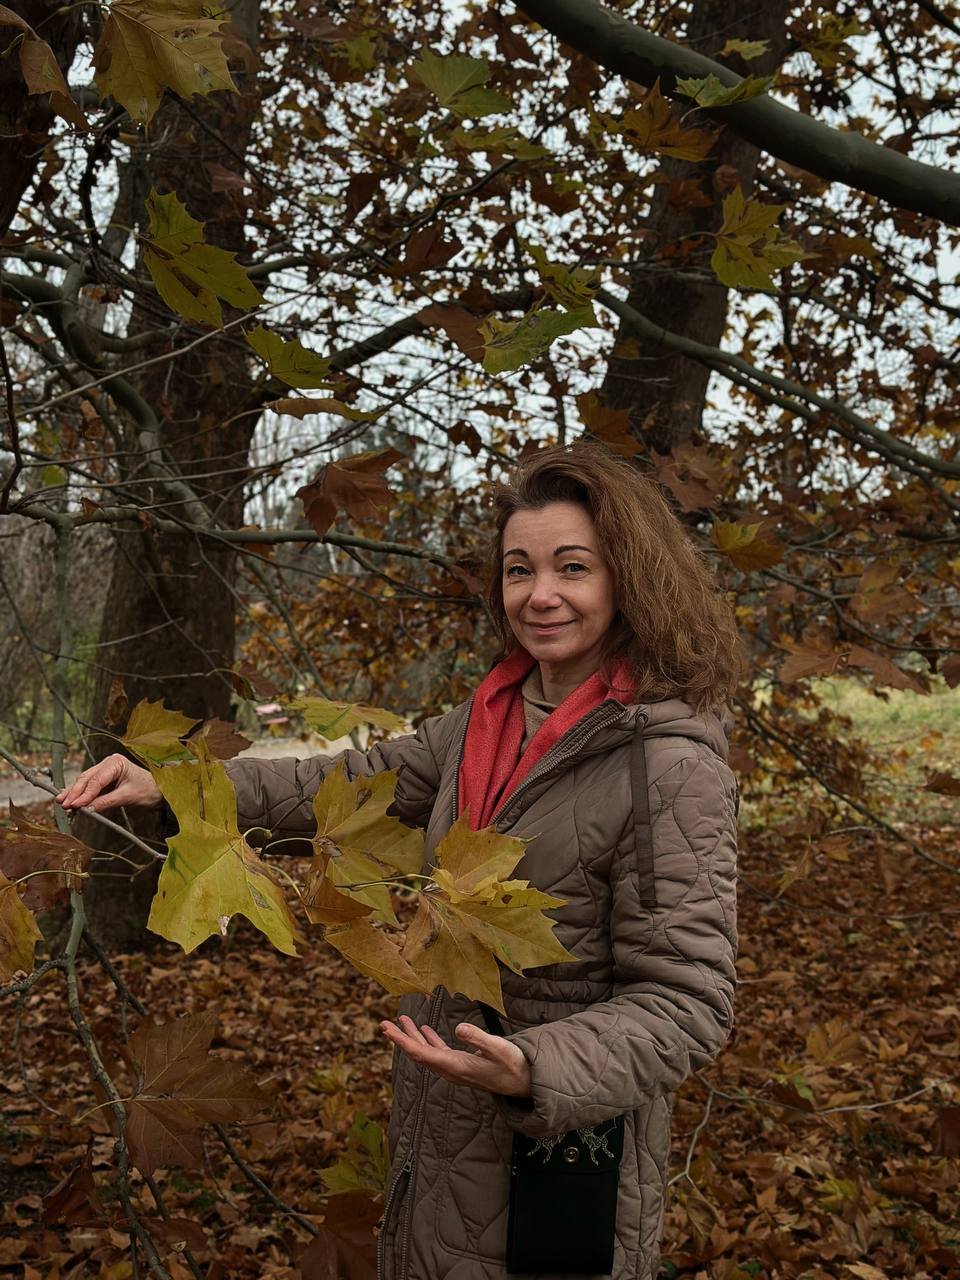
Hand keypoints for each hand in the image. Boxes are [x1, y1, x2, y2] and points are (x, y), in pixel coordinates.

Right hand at [56, 753, 161, 812]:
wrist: (160, 792)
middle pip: (87, 779)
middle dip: (74, 793)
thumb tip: (87, 809)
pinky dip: (80, 795)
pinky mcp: (104, 780)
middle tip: (64, 805)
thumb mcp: (127, 797)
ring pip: (85, 782)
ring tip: (63, 804)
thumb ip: (106, 802)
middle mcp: (108, 763)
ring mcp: (105, 771)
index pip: (96, 780)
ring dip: (74, 794)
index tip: (75, 805)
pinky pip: (89, 787)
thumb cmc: (149, 790)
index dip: (84, 794)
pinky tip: (70, 800)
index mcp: (116, 762)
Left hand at [380, 1014, 532, 1097]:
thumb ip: (478, 1038)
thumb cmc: (513, 1065)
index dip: (402, 1041)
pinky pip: (438, 1052)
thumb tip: (458, 1027)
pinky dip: (428, 1040)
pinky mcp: (461, 1064)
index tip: (387, 1029)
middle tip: (384, 1023)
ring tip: (400, 1021)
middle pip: (418, 1054)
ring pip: (427, 1052)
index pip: (421, 1054)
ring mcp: (455, 1068)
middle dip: (401, 1038)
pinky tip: (425, 1030)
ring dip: (412, 1037)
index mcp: (455, 1066)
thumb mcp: (499, 1048)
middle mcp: (450, 1069)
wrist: (524, 1083)